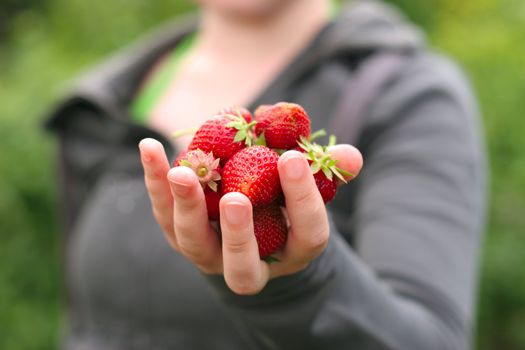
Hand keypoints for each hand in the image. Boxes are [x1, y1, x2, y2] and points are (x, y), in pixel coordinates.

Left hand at [138, 138, 362, 294]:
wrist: (250, 223)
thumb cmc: (284, 202)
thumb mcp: (309, 188)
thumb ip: (328, 172)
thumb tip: (352, 157)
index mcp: (290, 251)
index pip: (306, 233)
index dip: (303, 199)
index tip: (293, 159)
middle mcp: (247, 264)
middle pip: (240, 264)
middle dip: (238, 233)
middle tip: (237, 198)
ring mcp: (208, 253)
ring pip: (192, 242)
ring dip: (185, 207)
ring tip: (180, 171)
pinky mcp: (178, 232)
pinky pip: (162, 211)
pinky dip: (154, 181)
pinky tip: (150, 147)